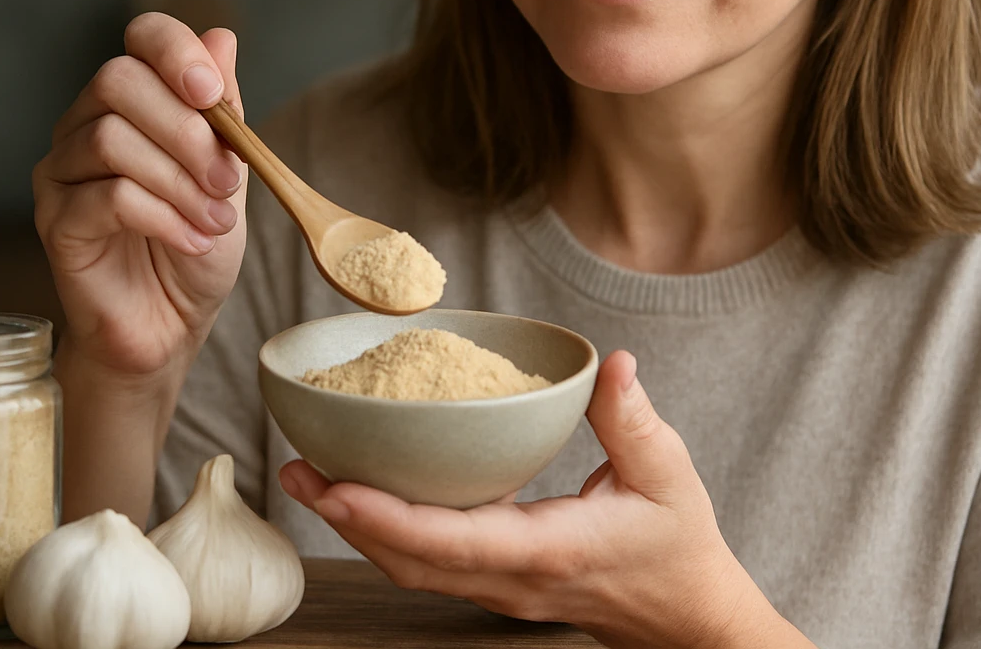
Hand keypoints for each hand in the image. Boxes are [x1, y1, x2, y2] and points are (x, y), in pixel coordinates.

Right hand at [33, 12, 247, 383]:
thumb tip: (221, 37)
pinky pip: (106, 196)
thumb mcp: (227, 172)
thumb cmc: (197, 243)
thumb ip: (221, 109)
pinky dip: (162, 217)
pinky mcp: (55, 221)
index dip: (176, 52)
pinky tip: (190, 240)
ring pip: (110, 140)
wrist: (170, 323)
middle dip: (185, 130)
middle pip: (118, 81)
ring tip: (215, 222)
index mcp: (133, 102)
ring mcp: (61, 172)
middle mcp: (85, 125)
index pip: (141, 38)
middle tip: (225, 181)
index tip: (213, 95)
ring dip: (179, 183)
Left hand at [280, 351, 807, 648]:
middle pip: (407, 560)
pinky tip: (362, 495)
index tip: (335, 485)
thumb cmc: (677, 546)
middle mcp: (510, 579)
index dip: (386, 517)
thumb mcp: (668, 474)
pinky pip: (427, 564)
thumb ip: (632, 418)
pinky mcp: (494, 584)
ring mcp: (498, 589)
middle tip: (294, 469)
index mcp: (547, 551)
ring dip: (355, 526)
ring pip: (409, 568)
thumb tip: (611, 363)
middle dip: (344, 517)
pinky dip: (385, 531)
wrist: (686, 619)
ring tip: (309, 478)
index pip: (452, 541)